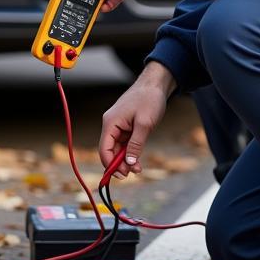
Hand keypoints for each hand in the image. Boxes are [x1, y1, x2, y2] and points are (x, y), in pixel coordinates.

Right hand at [98, 62, 175, 178]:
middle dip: (119, 164)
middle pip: (110, 150)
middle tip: (133, 173)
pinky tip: (137, 160)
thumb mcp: (144, 124)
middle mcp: (111, 124)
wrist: (155, 84)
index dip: (110, 164)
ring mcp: (118, 125)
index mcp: (110, 122)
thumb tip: (129, 164)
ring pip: (117, 148)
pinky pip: (124, 142)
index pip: (104, 148)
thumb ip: (136, 145)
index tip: (122, 175)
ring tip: (138, 168)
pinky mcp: (126, 125)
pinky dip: (130, 151)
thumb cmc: (149, 99)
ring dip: (125, 159)